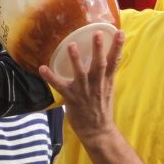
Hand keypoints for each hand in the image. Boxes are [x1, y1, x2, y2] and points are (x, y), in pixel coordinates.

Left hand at [38, 30, 123, 146]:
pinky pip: (60, 86)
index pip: (115, 61)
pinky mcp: (72, 99)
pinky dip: (51, 77)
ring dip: (76, 59)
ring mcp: (84, 92)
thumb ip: (105, 74)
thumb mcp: (108, 89)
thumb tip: (103, 56)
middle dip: (99, 49)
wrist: (98, 131)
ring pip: (80, 74)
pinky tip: (43, 68)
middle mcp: (97, 85)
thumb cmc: (101, 108)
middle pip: (100, 64)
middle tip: (97, 33)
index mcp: (107, 81)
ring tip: (71, 45)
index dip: (118, 46)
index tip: (120, 32)